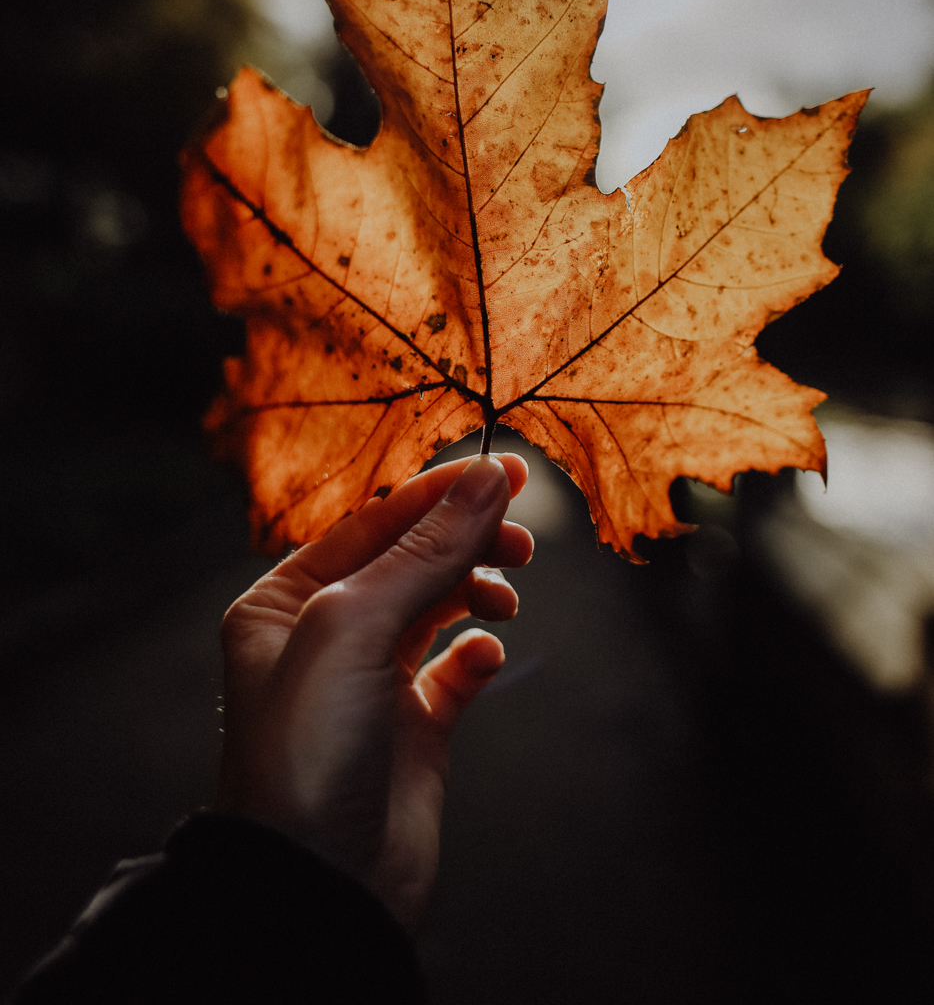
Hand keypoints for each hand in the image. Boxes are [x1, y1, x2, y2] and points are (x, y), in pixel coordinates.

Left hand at [216, 454, 532, 929]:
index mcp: (287, 602)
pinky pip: (457, 669)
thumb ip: (425, 550)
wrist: (318, 885)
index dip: (440, 492)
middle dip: (466, 540)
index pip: (373, 522)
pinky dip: (479, 652)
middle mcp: (327, 636)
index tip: (507, 469)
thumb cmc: (305, 752)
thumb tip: (487, 480)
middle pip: (411, 559)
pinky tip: (487, 655)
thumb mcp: (354, 626)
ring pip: (439, 606)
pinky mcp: (413, 729)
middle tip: (520, 537)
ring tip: (502, 601)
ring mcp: (371, 682)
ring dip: (477, 589)